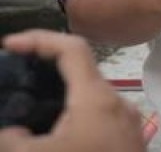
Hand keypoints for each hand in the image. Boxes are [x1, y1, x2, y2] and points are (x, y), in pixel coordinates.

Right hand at [0, 31, 144, 151]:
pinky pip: (98, 115)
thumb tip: (8, 133)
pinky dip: (74, 114)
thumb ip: (12, 141)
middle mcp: (116, 102)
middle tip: (17, 74)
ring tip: (30, 107)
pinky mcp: (128, 138)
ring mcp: (126, 120)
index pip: (71, 48)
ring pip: (89, 95)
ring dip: (60, 95)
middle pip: (80, 71)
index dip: (40, 39)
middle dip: (46, 69)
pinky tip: (55, 130)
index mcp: (96, 98)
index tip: (11, 44)